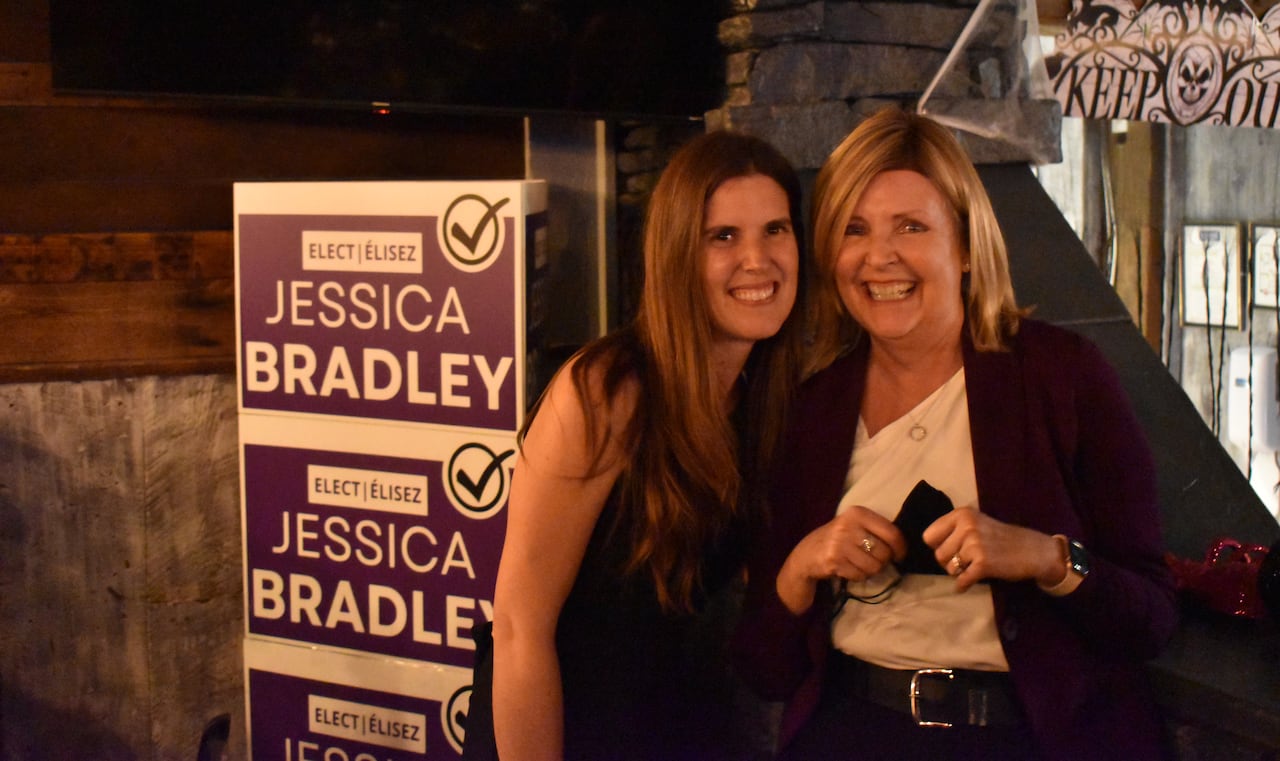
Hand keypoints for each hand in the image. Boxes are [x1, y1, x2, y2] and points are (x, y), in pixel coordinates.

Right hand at [776, 505, 906, 612]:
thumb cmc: (838, 539)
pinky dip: (859, 576)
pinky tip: (849, 569)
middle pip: (884, 552)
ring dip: (871, 571)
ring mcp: (840, 543)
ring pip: (874, 566)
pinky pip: (860, 575)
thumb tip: (903, 547)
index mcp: (858, 513)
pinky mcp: (834, 560)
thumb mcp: (856, 526)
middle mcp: (848, 525)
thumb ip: (877, 530)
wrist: (807, 553)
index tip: (899, 555)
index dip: (901, 548)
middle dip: (883, 561)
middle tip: (873, 560)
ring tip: (860, 565)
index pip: (892, 532)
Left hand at [922, 507, 1062, 592]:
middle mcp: (966, 526)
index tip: (951, 549)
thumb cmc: (1001, 537)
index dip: (938, 546)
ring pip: (948, 568)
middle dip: (949, 562)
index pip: (929, 536)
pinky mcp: (983, 563)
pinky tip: (968, 583)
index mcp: (961, 514)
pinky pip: (962, 580)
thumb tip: (929, 545)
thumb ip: (953, 529)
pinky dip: (963, 585)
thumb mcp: (976, 523)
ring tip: (972, 567)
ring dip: (958, 572)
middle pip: (938, 554)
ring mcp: (975, 545)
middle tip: (965, 562)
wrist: (1032, 550)